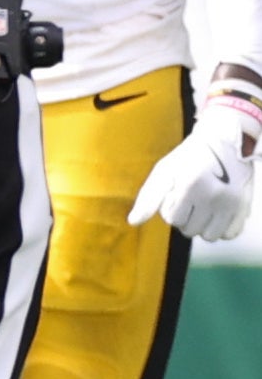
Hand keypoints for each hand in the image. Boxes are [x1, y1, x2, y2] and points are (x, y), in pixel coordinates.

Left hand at [132, 83, 261, 241]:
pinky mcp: (245, 207)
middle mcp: (214, 195)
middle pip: (190, 230)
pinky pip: (230, 234)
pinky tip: (218, 213)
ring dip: (203, 226)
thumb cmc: (189, 158)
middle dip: (186, 218)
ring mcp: (232, 202)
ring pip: (210, 236)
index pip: (173, 219)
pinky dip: (222, 228)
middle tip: (190, 201)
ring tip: (203, 207)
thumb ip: (148, 198)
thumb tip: (133, 222)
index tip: (176, 196)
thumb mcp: (164, 171)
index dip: (170, 209)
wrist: (224, 143)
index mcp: (190, 185)